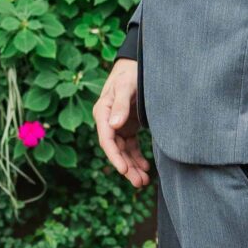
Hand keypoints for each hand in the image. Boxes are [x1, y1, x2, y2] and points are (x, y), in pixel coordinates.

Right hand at [93, 58, 149, 189]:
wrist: (137, 64)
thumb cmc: (131, 72)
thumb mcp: (126, 85)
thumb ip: (120, 104)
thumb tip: (114, 125)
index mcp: (102, 112)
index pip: (106, 139)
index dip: (114, 156)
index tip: (123, 170)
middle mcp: (108, 121)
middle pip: (115, 149)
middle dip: (126, 167)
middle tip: (139, 183)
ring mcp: (118, 124)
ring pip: (123, 151)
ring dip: (132, 166)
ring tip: (143, 182)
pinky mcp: (128, 126)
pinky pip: (131, 146)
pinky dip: (137, 157)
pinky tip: (144, 168)